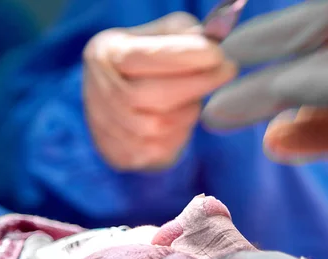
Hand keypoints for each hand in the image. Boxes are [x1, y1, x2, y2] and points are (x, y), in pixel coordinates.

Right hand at [83, 12, 236, 169]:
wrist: (115, 102)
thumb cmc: (144, 62)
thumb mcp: (158, 35)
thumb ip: (183, 34)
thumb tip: (214, 41)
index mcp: (105, 55)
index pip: (144, 57)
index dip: (184, 57)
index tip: (217, 53)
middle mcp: (100, 93)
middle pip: (156, 96)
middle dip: (198, 83)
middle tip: (227, 70)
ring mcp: (107, 129)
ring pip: (163, 125)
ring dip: (188, 109)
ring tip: (193, 95)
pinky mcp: (122, 155)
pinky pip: (164, 148)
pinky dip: (180, 131)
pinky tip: (179, 117)